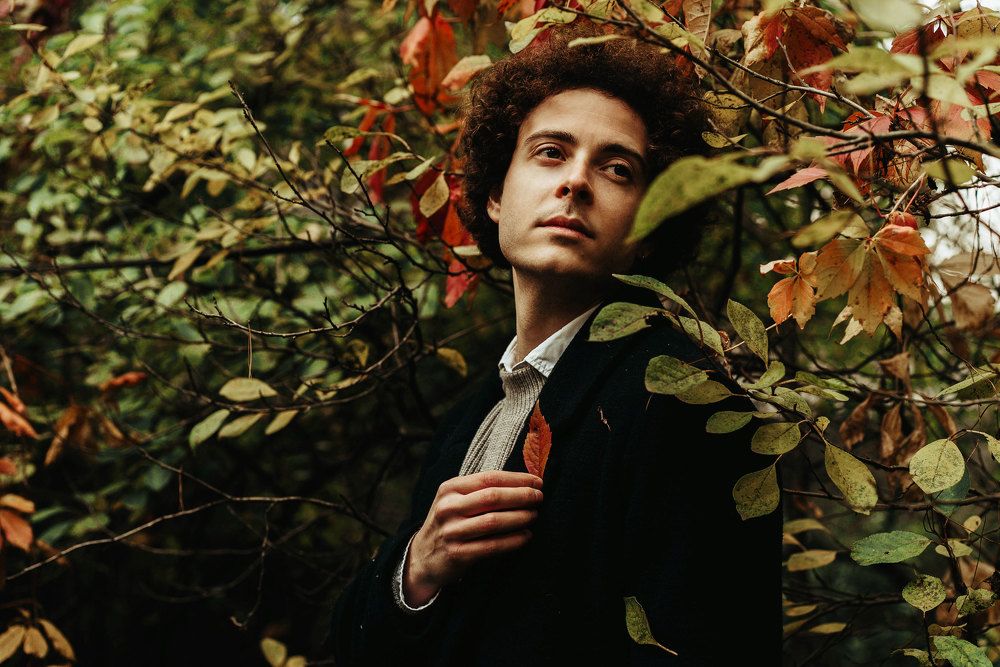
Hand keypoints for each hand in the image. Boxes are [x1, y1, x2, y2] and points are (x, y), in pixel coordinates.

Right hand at [403, 471, 543, 605]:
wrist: (423, 557)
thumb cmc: (449, 523)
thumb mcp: (456, 500)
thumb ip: (481, 490)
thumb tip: (524, 482)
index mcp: (450, 488)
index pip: (489, 478)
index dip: (517, 479)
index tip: (537, 481)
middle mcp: (449, 508)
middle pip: (493, 497)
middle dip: (522, 496)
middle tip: (539, 497)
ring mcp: (452, 531)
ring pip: (494, 521)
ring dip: (520, 517)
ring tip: (534, 515)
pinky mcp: (458, 554)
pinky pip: (492, 545)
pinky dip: (513, 540)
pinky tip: (526, 536)